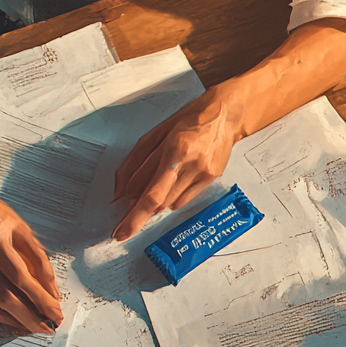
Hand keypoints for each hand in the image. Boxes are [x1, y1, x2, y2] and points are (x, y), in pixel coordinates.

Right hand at [0, 165, 62, 334]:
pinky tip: (4, 319)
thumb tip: (51, 293)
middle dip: (28, 317)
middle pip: (2, 296)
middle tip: (46, 327)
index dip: (40, 299)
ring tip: (29, 325)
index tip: (55, 313)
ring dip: (9, 321)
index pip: (20, 278)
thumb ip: (38, 260)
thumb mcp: (21, 229)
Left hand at [111, 84, 243, 240]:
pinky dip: (172, 196)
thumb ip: (136, 162)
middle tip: (128, 212)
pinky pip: (184, 200)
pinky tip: (173, 182)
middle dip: (141, 209)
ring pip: (171, 203)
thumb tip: (122, 190)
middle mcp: (191, 165)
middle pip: (160, 202)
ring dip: (157, 200)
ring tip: (157, 181)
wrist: (224, 115)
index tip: (121, 231)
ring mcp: (204, 174)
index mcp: (174, 150)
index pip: (150, 194)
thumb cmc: (189, 119)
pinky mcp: (212, 179)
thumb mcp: (156, 134)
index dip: (134, 216)